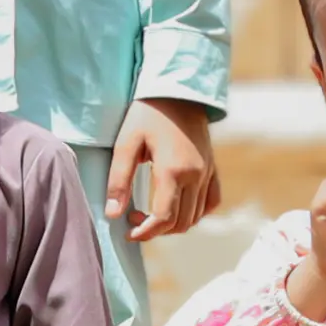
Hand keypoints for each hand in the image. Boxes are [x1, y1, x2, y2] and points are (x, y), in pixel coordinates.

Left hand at [107, 98, 218, 241]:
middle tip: (134, 221)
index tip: (129, 233)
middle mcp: (196, 175)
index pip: (164, 217)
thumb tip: (112, 214)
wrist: (179, 92)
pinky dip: (197, 213)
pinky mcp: (212, 168)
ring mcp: (208, 172)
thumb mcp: (126, 144)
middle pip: (181, 221)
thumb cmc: (147, 115)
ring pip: (197, 216)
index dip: (146, 232)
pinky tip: (179, 208)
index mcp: (173, 170)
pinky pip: (211, 201)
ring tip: (152, 215)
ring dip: (174, 224)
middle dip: (156, 230)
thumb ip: (119, 180)